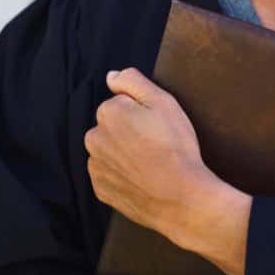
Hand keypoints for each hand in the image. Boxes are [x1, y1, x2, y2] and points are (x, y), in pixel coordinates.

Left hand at [83, 67, 217, 244]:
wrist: (180, 198)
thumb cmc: (175, 147)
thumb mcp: (163, 102)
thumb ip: (133, 81)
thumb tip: (111, 76)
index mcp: (108, 112)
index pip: (121, 103)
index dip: (141, 112)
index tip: (157, 125)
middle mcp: (94, 138)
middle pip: (111, 126)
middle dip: (128, 131)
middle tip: (155, 143)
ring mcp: (96, 166)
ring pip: (109, 150)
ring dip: (123, 153)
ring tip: (150, 162)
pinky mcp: (100, 189)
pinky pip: (109, 174)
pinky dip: (121, 174)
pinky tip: (142, 178)